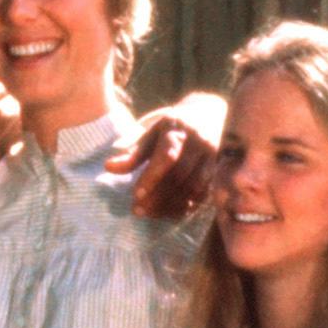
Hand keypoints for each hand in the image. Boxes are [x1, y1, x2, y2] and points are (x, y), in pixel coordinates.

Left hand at [110, 91, 225, 218]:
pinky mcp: (218, 173)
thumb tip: (109, 167)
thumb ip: (133, 151)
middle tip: (137, 210)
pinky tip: (168, 213)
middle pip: (180, 176)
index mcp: (179, 130)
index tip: (136, 195)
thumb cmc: (173, 125)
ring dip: (170, 205)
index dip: (152, 178)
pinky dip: (185, 207)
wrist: (210, 113)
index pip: (166, 157)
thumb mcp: (152, 130)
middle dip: (158, 196)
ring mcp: (212, 160)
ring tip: (149, 213)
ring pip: (193, 189)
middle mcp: (199, 144)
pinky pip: (203, 195)